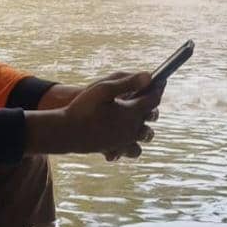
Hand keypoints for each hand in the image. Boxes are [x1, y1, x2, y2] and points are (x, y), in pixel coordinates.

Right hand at [26, 72, 162, 159]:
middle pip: (151, 119)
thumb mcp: (103, 89)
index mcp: (132, 113)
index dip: (158, 88)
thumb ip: (127, 82)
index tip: (160, 80)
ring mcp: (124, 141)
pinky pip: (131, 150)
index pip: (153, 99)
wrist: (66, 132)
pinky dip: (130, 144)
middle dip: (151, 107)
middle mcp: (132, 129)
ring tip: (134, 120)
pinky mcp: (114, 149)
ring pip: (144, 137)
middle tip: (144, 97)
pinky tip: (122, 136)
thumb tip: (149, 76)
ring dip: (144, 128)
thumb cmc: (83, 108)